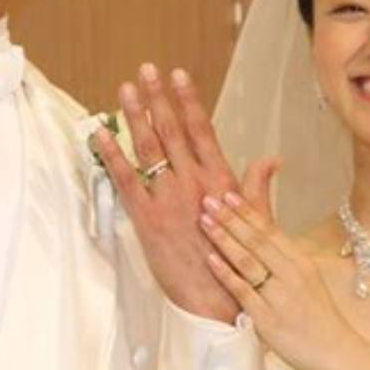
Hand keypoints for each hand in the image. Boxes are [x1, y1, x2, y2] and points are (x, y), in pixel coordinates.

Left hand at [91, 63, 275, 322]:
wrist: (220, 299)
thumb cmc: (239, 260)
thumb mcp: (257, 218)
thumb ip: (258, 185)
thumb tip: (270, 159)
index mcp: (220, 180)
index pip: (202, 130)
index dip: (189, 100)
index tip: (179, 75)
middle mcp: (194, 183)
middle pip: (172, 132)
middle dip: (158, 98)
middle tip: (146, 70)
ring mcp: (169, 200)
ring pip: (149, 150)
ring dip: (135, 117)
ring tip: (125, 89)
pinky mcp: (148, 220)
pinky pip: (126, 181)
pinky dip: (112, 157)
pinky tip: (99, 135)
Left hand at [200, 190, 365, 369]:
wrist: (337, 352)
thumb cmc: (320, 318)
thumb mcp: (308, 279)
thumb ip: (286, 260)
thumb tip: (262, 240)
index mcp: (300, 262)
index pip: (270, 231)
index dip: (247, 211)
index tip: (229, 194)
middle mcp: (290, 274)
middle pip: (256, 240)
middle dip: (230, 217)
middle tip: (208, 199)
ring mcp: (278, 296)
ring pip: (247, 261)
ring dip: (224, 238)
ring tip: (204, 221)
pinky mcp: (267, 319)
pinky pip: (242, 292)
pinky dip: (225, 274)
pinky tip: (210, 259)